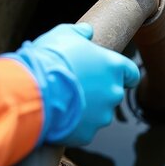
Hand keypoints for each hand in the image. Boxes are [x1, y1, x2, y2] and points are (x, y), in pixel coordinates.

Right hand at [0, 23, 139, 146]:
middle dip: (98, 91)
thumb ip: (80, 33)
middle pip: (112, 93)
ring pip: (99, 113)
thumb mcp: (63, 35)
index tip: (118, 76)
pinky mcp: (88, 134)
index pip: (131, 73)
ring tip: (64, 101)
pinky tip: (58, 116)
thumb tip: (87, 32)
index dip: (124, 75)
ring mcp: (102, 116)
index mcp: (114, 66)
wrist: (33, 90)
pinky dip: (73, 125)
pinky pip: (83, 129)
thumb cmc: (50, 58)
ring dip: (86, 109)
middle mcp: (114, 92)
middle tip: (77, 86)